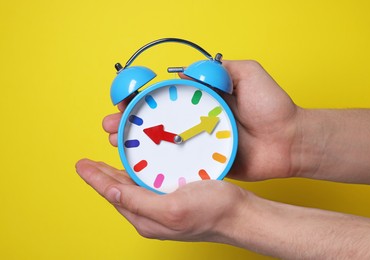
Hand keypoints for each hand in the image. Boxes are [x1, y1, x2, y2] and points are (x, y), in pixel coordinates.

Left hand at [75, 159, 248, 241]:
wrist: (239, 214)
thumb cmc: (211, 212)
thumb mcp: (172, 208)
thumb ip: (139, 202)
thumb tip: (111, 191)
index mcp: (146, 218)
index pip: (112, 195)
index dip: (95, 179)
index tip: (81, 165)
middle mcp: (150, 214)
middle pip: (119, 192)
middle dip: (102, 176)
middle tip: (89, 163)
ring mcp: (162, 207)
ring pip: (132, 188)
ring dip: (118, 174)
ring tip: (106, 164)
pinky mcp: (174, 199)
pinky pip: (148, 186)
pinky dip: (137, 173)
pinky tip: (137, 167)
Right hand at [104, 60, 300, 180]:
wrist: (291, 142)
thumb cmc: (274, 107)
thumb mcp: (249, 75)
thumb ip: (221, 68)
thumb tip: (186, 71)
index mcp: (204, 99)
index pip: (165, 96)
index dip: (143, 98)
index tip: (124, 101)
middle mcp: (197, 120)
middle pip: (157, 121)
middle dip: (130, 123)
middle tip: (112, 126)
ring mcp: (200, 143)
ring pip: (163, 144)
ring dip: (137, 144)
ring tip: (117, 142)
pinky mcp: (206, 163)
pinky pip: (180, 163)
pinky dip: (160, 164)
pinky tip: (140, 165)